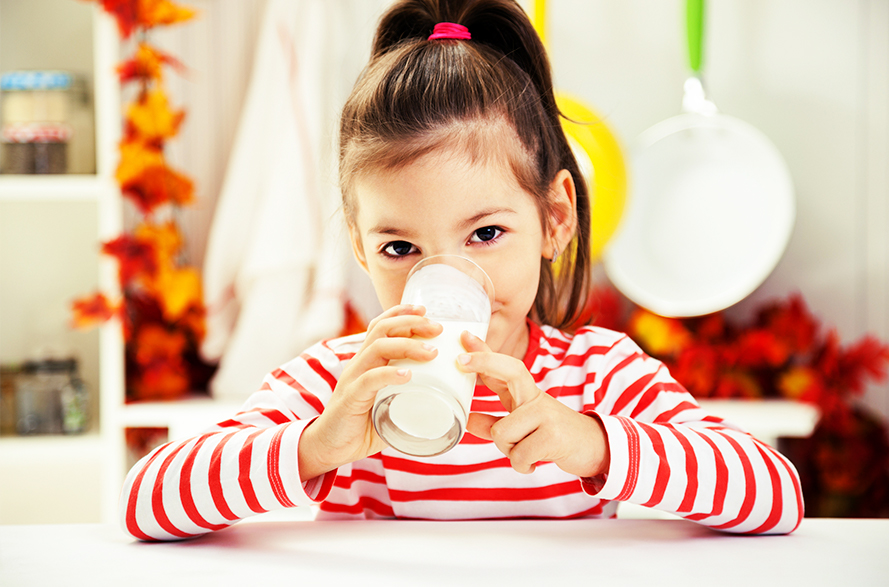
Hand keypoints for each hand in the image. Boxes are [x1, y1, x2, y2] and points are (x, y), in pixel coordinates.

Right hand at [298, 304, 442, 480]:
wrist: (328, 449)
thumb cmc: (360, 428)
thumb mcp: (388, 407)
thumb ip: (408, 399)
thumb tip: (443, 401)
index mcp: (366, 362)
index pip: (380, 326)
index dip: (401, 313)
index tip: (426, 312)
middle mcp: (358, 364)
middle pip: (382, 329)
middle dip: (411, 323)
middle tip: (437, 329)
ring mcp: (352, 380)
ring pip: (377, 348)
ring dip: (408, 346)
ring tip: (432, 352)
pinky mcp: (350, 399)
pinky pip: (369, 379)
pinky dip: (389, 374)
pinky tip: (408, 376)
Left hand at [458, 331, 609, 477]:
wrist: (596, 449)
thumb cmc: (555, 437)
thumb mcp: (523, 428)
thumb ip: (495, 423)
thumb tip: (468, 420)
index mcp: (527, 394)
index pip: (505, 368)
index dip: (484, 354)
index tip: (465, 338)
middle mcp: (536, 398)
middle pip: (509, 371)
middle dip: (483, 363)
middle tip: (461, 361)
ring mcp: (546, 414)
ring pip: (501, 432)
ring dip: (509, 450)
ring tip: (526, 452)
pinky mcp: (553, 435)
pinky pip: (518, 454)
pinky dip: (522, 465)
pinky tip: (533, 463)